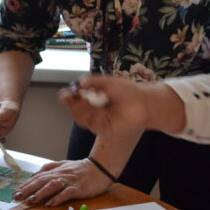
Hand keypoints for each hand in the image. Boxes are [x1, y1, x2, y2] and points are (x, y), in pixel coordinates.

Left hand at [12, 158, 112, 205]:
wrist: (100, 167)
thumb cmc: (81, 169)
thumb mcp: (63, 165)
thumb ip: (49, 168)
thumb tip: (36, 175)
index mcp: (55, 170)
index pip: (37, 178)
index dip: (25, 185)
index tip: (15, 192)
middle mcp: (60, 174)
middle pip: (41, 181)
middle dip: (27, 189)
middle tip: (17, 197)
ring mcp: (69, 181)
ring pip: (51, 186)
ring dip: (40, 193)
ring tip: (30, 201)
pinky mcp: (78, 188)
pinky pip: (66, 193)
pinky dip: (58, 198)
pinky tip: (50, 203)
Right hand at [58, 75, 172, 135]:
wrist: (144, 103)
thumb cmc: (128, 91)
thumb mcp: (109, 82)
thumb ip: (94, 81)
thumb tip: (80, 82)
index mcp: (91, 98)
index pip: (74, 98)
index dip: (67, 97)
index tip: (65, 94)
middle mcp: (92, 109)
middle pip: (74, 109)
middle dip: (70, 103)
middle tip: (71, 97)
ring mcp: (97, 119)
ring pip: (80, 117)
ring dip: (78, 109)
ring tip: (84, 101)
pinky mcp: (103, 128)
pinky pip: (90, 124)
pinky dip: (88, 117)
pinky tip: (93, 109)